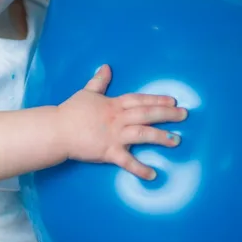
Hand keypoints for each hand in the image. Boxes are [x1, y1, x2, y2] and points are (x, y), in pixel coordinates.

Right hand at [55, 64, 188, 179]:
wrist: (57, 130)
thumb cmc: (71, 111)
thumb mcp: (86, 93)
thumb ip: (99, 81)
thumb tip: (106, 67)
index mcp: (114, 105)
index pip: (139, 100)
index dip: (156, 100)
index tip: (172, 101)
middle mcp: (118, 119)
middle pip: (146, 114)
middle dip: (167, 114)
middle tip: (184, 115)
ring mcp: (114, 135)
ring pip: (142, 134)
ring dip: (160, 137)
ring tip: (176, 140)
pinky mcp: (108, 152)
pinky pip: (127, 161)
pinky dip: (140, 169)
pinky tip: (153, 174)